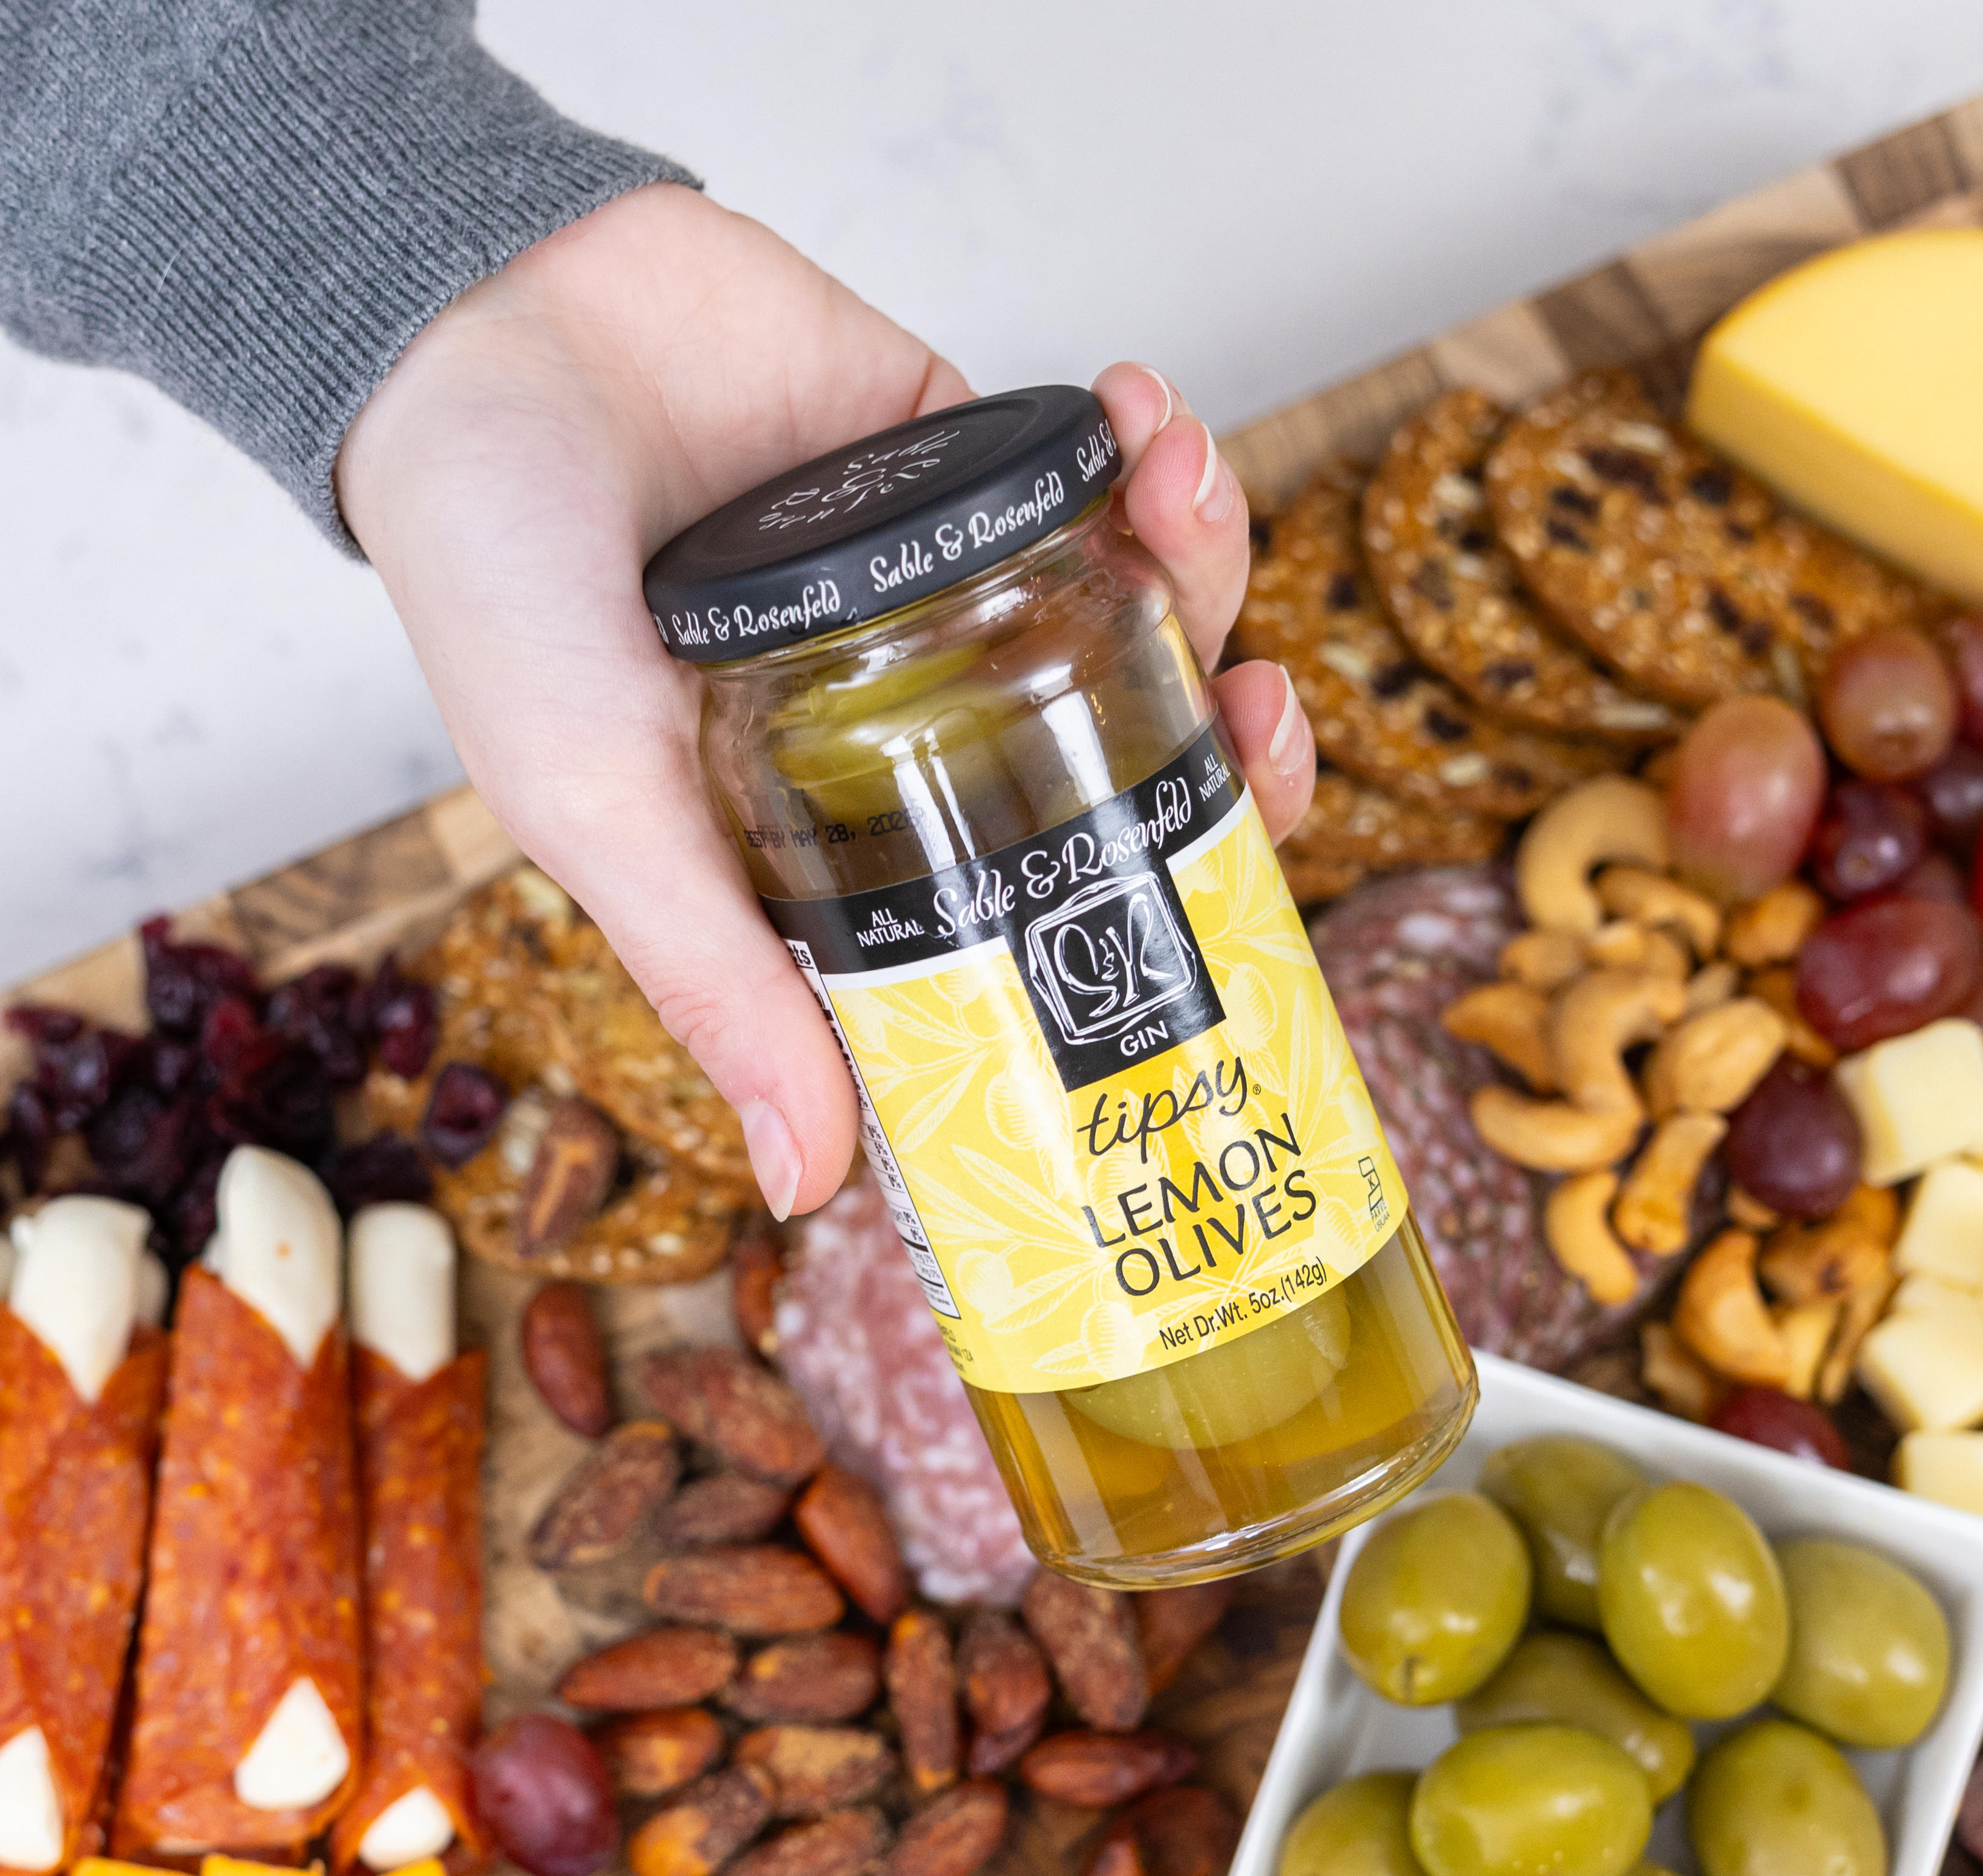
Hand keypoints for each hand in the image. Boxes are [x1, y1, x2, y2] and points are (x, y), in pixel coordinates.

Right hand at [337, 184, 1312, 1218]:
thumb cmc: (497, 585)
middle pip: (1142, 773)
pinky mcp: (958, 462)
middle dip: (1235, 752)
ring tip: (1185, 492)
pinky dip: (1150, 450)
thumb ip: (717, 982)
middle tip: (1263, 715)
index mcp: (863, 843)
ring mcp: (956, 597)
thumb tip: (807, 1187)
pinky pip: (1096, 476)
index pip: (1050, 913)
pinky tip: (1147, 413)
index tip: (1245, 913)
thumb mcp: (598, 811)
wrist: (464, 326)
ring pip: (1148, 619)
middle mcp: (930, 732)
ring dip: (1210, 566)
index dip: (1166, 918)